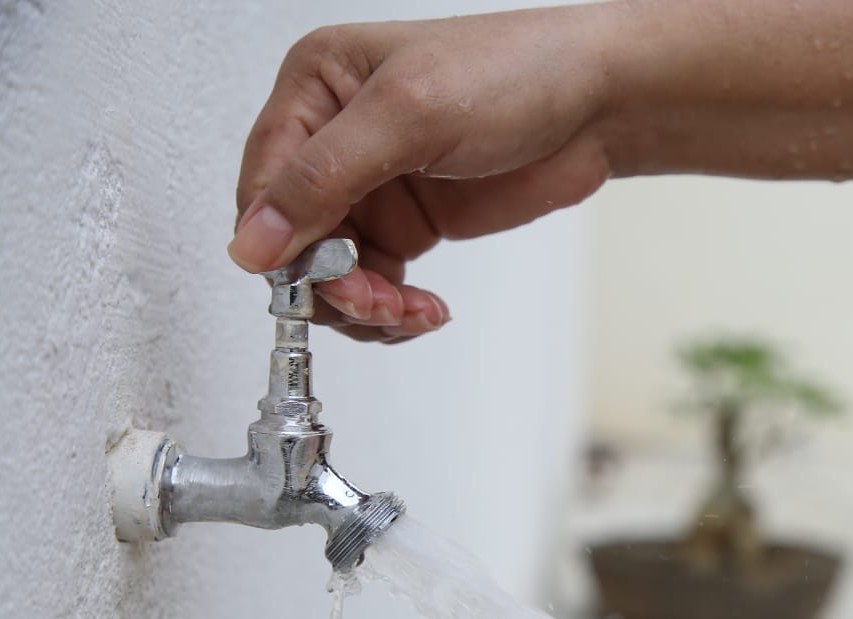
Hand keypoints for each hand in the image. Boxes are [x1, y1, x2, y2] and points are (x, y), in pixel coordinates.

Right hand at [229, 7, 618, 341]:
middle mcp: (335, 138)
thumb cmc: (515, 72)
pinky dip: (393, 309)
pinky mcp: (409, 223)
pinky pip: (374, 283)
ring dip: (362, 306)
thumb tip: (255, 241)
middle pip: (294, 237)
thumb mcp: (409, 114)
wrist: (597, 102)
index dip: (278, 241)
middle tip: (376, 302)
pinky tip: (424, 310)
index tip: (311, 282)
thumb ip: (326, 177)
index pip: (264, 180)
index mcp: (317, 87)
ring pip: (332, 271)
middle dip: (329, 283)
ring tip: (406, 311)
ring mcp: (373, 185)